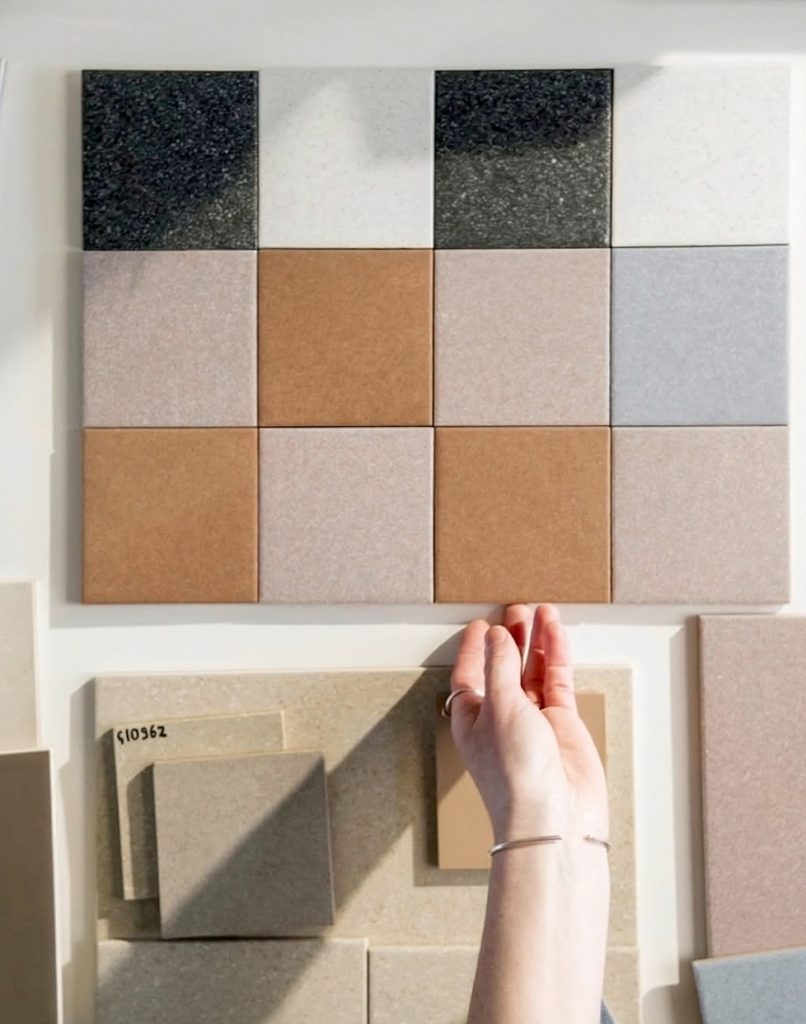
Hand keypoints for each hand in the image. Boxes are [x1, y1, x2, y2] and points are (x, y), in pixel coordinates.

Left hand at [448, 604, 607, 843]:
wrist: (554, 817)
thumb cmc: (516, 775)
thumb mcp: (499, 707)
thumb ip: (498, 666)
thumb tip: (496, 636)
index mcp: (472, 720)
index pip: (468, 674)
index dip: (473, 648)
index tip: (480, 624)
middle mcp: (501, 719)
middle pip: (503, 668)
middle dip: (509, 638)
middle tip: (517, 609)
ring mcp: (533, 722)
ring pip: (533, 671)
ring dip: (536, 641)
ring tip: (541, 611)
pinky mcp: (561, 725)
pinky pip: (557, 681)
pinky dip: (556, 656)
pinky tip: (556, 632)